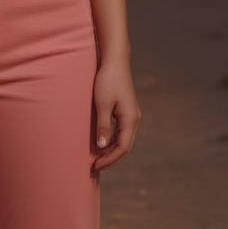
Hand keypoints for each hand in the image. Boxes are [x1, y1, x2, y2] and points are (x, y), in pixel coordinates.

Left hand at [90, 58, 140, 173]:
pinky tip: (100, 143)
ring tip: (96, 158)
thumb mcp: (103, 104)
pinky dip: (111, 140)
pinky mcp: (125, 110)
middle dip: (110, 158)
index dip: (109, 159)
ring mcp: (130, 115)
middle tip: (94, 166)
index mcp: (130, 119)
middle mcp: (133, 119)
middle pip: (124, 146)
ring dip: (110, 150)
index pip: (122, 147)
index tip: (95, 166)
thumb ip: (103, 125)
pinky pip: (120, 131)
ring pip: (122, 139)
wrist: (114, 61)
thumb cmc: (107, 80)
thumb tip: (101, 146)